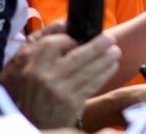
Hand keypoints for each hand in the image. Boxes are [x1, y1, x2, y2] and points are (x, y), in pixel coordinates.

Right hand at [0, 21, 120, 128]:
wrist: (34, 121)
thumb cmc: (36, 90)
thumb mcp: (30, 69)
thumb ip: (44, 48)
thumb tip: (67, 24)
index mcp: (32, 65)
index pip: (51, 44)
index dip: (67, 39)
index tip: (78, 39)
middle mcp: (44, 78)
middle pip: (76, 56)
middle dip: (97, 46)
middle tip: (110, 39)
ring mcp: (59, 91)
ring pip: (88, 70)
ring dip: (106, 59)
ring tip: (115, 51)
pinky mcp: (72, 103)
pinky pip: (92, 84)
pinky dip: (105, 73)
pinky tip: (111, 66)